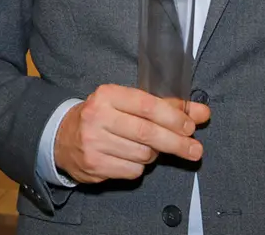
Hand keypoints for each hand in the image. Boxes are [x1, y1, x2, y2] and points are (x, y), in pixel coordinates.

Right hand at [54, 84, 210, 183]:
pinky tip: (129, 157)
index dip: (173, 117)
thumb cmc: (104, 117)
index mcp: (106, 95)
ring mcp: (93, 143)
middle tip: (195, 150)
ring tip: (146, 147)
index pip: (147, 105)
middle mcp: (97, 117)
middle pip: (147, 133)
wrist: (62, 137)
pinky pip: (132, 171)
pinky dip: (138, 167)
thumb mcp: (127, 103)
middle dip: (176, 143)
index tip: (191, 126)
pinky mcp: (93, 165)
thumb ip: (165, 107)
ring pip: (142, 155)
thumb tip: (202, 113)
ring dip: (153, 154)